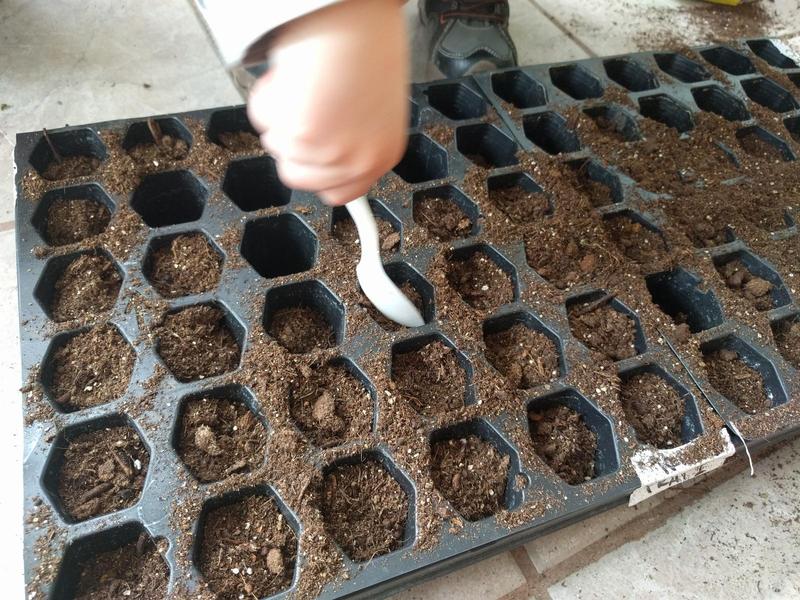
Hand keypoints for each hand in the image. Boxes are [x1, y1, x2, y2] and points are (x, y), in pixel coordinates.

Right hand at [247, 0, 408, 205]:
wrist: (355, 15)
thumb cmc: (366, 44)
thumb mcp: (371, 106)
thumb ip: (350, 138)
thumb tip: (324, 149)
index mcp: (382, 154)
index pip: (341, 194)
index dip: (318, 173)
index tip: (310, 160)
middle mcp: (359, 159)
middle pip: (298, 178)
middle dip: (291, 143)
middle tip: (303, 107)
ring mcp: (330, 151)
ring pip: (276, 148)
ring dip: (280, 114)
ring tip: (304, 82)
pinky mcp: (302, 135)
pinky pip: (263, 120)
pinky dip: (269, 93)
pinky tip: (294, 74)